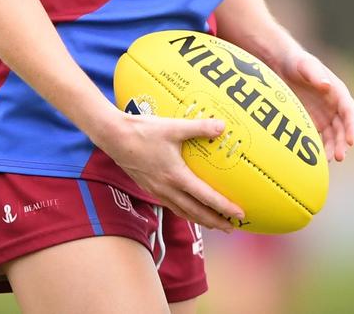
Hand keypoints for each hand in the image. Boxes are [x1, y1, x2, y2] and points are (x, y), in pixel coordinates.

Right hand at [100, 113, 243, 230]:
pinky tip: (188, 207)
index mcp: (176, 176)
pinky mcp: (149, 187)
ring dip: (200, 219)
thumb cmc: (144, 131)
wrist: (114, 137)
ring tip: (214, 223)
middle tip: (232, 227)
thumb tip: (222, 126)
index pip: (205, 197)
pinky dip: (185, 211)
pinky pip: (171, 205)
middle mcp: (167, 188)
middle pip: (196, 212)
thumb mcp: (173, 127)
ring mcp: (157, 190)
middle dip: (215, 222)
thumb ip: (199, 127)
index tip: (239, 214)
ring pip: (183, 212)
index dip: (224, 207)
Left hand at [280, 49, 353, 161]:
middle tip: (339, 157)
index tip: (351, 140)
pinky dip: (321, 148)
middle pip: (343, 128)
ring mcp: (324, 115)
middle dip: (343, 143)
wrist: (280, 64)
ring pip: (333, 136)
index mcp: (338, 92)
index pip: (350, 112)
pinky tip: (316, 159)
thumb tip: (327, 86)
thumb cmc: (296, 62)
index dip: (352, 127)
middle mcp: (334, 106)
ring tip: (329, 161)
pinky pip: (320, 137)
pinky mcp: (312, 121)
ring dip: (334, 148)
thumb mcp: (305, 65)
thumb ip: (315, 74)